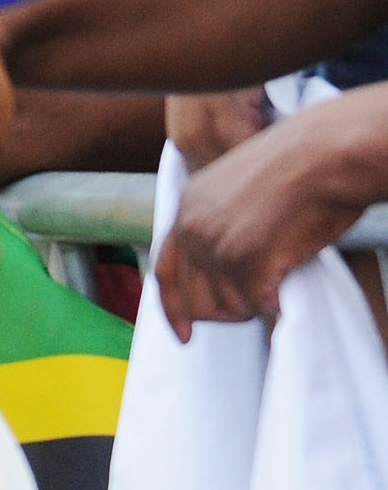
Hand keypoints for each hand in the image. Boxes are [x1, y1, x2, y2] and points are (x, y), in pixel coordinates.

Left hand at [157, 90, 387, 333]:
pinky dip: (274, 306)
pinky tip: (286, 288)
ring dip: (254, 304)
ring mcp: (216, 244)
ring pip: (229, 307)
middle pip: (194, 300)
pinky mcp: (246, 258)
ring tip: (278, 274)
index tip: (182, 337)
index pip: (165, 270)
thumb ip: (220, 224)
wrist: (324, 153)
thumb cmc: (300, 169)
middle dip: (227, 310)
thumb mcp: (239, 190)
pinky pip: (256, 306)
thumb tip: (227, 269)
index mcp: (187, 206)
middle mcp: (192, 227)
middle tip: (259, 295)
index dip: (172, 308)